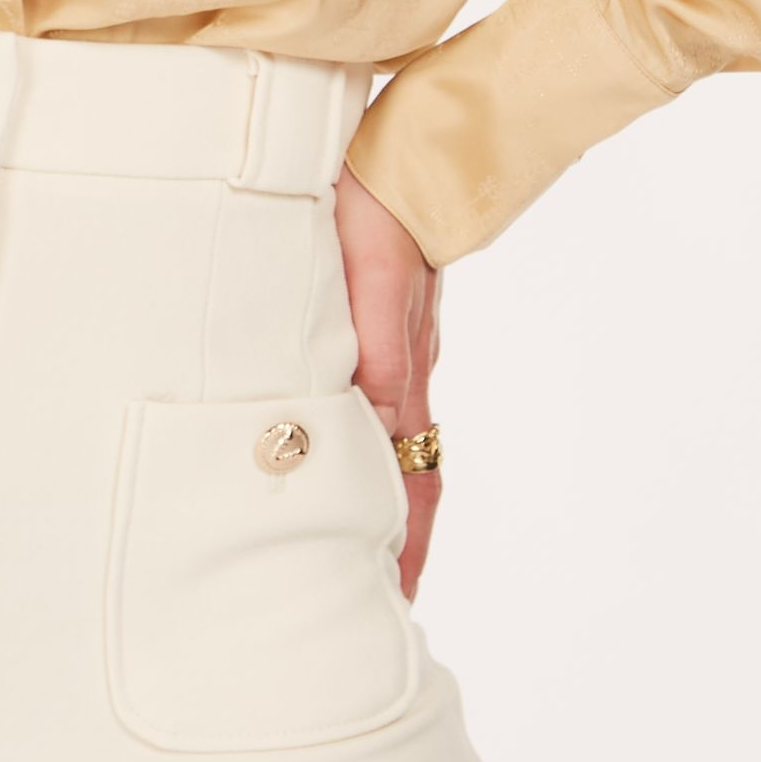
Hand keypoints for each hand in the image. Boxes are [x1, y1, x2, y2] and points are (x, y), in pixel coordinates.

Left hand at [333, 162, 442, 602]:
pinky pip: (381, 410)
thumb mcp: (372, 280)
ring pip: (395, 450)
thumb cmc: (376, 208)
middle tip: (377, 610)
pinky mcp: (384, 331)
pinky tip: (350, 465)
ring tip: (364, 559)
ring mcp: (399, 354)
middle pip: (408, 481)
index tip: (393, 605)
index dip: (404, 548)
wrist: (407, 151)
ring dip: (386, 508)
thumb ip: (382, 350)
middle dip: (397, 548)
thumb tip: (384, 424)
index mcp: (402, 374)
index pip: (410, 484)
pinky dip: (373, 456)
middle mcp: (405, 374)